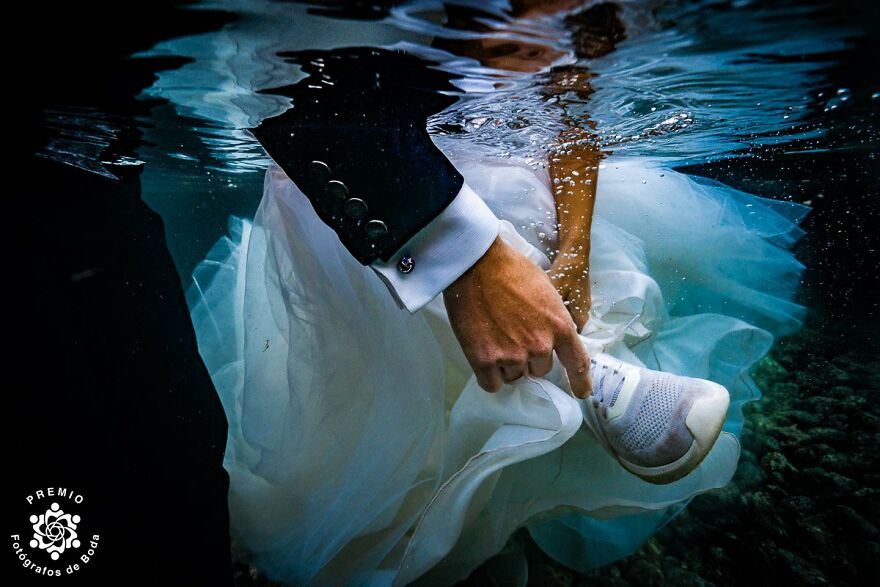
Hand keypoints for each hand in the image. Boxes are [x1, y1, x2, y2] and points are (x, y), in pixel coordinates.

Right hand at [442, 235, 591, 397]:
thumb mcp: (547, 292)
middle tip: (512, 336)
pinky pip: (492, 384)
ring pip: (514, 376)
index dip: (580, 382)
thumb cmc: (511, 270)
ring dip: (506, 365)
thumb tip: (550, 342)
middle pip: (539, 370)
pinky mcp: (485, 360)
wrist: (476, 264)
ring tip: (494, 337)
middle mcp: (540, 346)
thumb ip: (553, 320)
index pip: (577, 363)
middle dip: (528, 358)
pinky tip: (483, 354)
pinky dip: (489, 375)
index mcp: (560, 326)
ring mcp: (512, 355)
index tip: (581, 393)